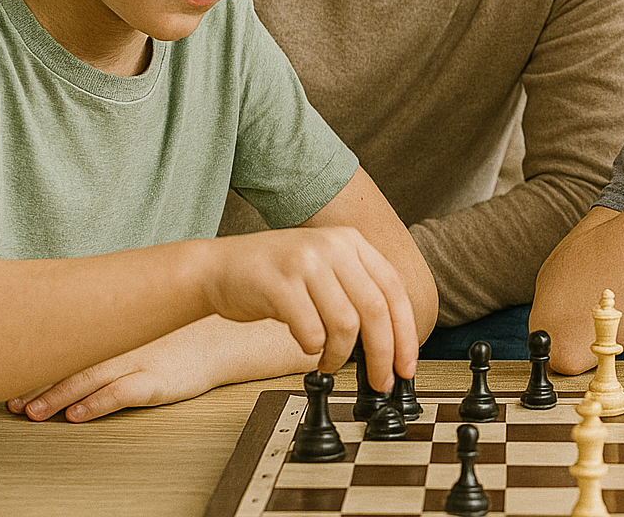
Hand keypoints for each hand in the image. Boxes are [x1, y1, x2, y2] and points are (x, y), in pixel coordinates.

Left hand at [7, 318, 245, 421]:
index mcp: (117, 329)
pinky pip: (121, 394)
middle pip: (72, 364)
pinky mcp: (156, 382)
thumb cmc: (180, 335)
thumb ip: (111, 323)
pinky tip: (79, 414)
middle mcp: (122, 344)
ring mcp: (139, 363)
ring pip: (89, 380)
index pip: (69, 343)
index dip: (38, 359)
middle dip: (39, 384)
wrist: (223, 340)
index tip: (10, 372)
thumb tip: (73, 325)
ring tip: (33, 412)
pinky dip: (97, 404)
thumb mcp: (143, 320)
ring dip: (58, 397)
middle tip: (13, 401)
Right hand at [204, 226, 417, 385]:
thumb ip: (356, 291)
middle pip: (376, 309)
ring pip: (346, 324)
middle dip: (383, 354)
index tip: (407, 366)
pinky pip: (311, 331)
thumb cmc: (273, 277)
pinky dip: (313, 350)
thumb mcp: (324, 268)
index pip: (394, 289)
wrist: (216, 268)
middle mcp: (332, 245)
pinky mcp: (279, 284)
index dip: (406, 332)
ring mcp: (305, 262)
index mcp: (350, 242)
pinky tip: (307, 349)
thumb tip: (392, 342)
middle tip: (381, 381)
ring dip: (341, 355)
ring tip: (330, 363)